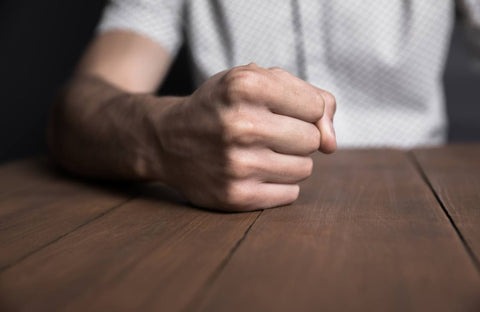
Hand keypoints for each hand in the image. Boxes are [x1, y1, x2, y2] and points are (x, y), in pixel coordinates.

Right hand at [156, 63, 335, 210]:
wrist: (168, 140)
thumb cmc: (222, 107)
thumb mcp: (255, 80)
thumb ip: (310, 97)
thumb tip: (331, 144)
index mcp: (245, 86)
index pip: (316, 106)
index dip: (302, 109)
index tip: (279, 110)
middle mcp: (240, 125)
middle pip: (312, 140)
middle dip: (296, 136)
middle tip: (266, 133)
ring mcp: (236, 164)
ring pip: (305, 169)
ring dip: (288, 161)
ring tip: (257, 152)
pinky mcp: (235, 196)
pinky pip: (290, 194)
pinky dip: (278, 183)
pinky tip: (253, 172)